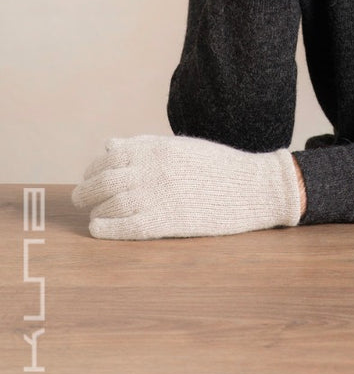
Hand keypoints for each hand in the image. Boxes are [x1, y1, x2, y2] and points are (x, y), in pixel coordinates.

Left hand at [71, 134, 301, 239]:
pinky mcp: (167, 221)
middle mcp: (153, 169)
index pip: (111, 155)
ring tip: (92, 214)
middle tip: (79, 198)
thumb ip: (145, 147)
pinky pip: (125, 226)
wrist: (253, 187)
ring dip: (95, 209)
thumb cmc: (219, 166)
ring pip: (111, 203)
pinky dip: (106, 227)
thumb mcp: (182, 146)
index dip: (95, 167)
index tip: (90, 176)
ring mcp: (158, 195)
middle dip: (87, 190)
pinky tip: (99, 228)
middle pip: (105, 180)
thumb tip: (110, 145)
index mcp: (159, 148)